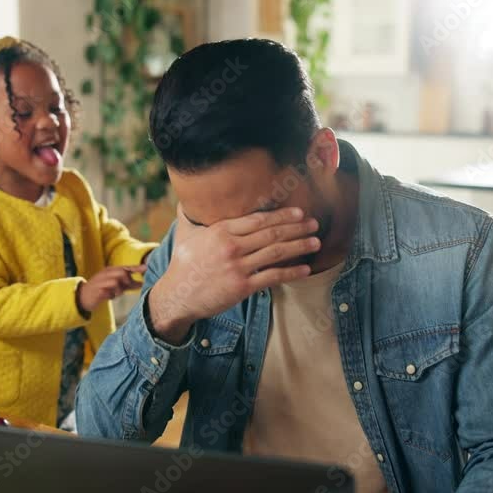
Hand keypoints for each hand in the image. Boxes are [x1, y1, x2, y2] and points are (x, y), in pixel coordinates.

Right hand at [77, 265, 146, 313]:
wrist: (83, 296)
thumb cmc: (103, 290)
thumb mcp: (116, 285)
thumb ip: (128, 284)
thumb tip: (142, 284)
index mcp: (111, 270)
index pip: (125, 267)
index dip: (136, 267)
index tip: (146, 267)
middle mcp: (106, 274)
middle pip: (122, 273)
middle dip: (127, 281)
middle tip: (126, 288)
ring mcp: (101, 281)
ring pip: (116, 282)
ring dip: (119, 290)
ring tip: (115, 293)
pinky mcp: (97, 290)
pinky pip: (109, 292)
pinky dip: (111, 295)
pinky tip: (108, 297)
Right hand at [148, 207, 319, 343]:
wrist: (176, 296)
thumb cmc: (182, 264)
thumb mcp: (185, 234)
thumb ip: (191, 214)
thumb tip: (188, 196)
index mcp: (221, 230)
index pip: (258, 219)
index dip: (281, 215)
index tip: (298, 213)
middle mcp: (231, 246)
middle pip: (271, 233)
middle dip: (297, 228)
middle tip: (314, 224)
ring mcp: (237, 267)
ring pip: (276, 253)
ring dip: (299, 246)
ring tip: (315, 242)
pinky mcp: (242, 287)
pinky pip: (272, 277)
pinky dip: (291, 273)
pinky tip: (305, 269)